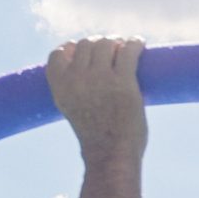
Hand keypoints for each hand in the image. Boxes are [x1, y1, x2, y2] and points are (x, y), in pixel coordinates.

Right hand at [47, 38, 147, 162]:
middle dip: (99, 45)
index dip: (72, 48)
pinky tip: (139, 44)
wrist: (110, 154)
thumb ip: (75, 90)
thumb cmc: (96, 138)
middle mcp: (77, 78)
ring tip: (125, 48)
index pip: (59, 54)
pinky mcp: (123, 80)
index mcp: (60, 86)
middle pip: (86, 45)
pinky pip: (128, 51)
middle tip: (112, 51)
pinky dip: (135, 44)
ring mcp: (100, 77)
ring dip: (116, 43)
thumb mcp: (72, 110)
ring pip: (106, 44)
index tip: (84, 50)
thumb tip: (90, 70)